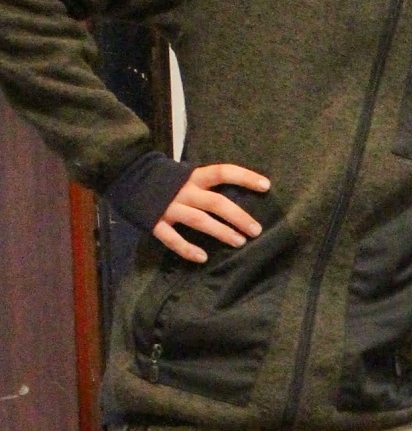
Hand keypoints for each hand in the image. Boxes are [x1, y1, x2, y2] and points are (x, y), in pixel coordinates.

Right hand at [152, 163, 269, 262]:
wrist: (125, 176)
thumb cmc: (163, 180)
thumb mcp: (184, 174)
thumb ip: (203, 183)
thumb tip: (236, 194)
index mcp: (192, 177)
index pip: (223, 172)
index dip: (245, 177)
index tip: (266, 186)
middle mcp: (183, 190)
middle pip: (215, 202)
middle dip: (238, 216)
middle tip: (256, 230)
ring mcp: (169, 207)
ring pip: (199, 220)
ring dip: (221, 232)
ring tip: (239, 242)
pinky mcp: (154, 221)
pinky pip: (172, 238)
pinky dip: (187, 249)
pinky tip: (202, 258)